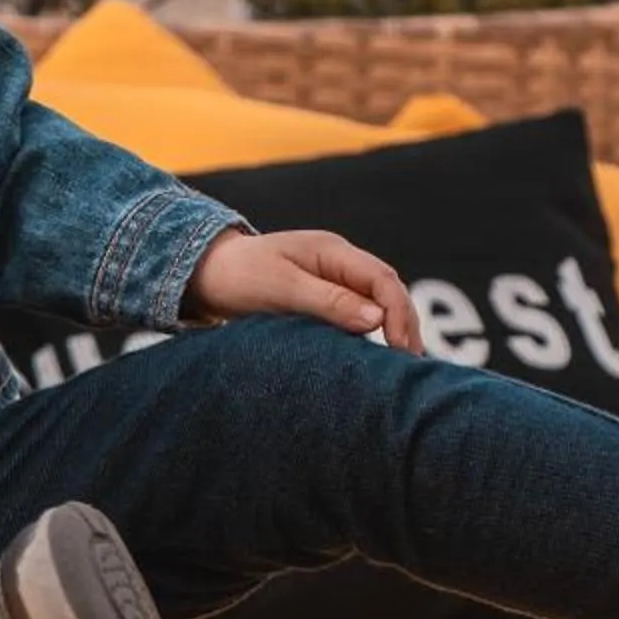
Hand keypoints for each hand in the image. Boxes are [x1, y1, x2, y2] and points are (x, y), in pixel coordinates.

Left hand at [184, 229, 422, 352]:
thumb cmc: (239, 276)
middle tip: (411, 365)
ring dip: (392, 330)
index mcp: (332, 251)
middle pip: (387, 291)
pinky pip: (356, 316)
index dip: (399, 312)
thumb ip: (329, 301)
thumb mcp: (282, 288)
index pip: (383, 278)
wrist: (206, 274)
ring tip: (402, 367)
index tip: (400, 347)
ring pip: (376, 304)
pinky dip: (371, 336)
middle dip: (405, 324)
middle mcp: (338, 264)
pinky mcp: (322, 300)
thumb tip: (376, 321)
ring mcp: (332, 281)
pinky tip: (376, 360)